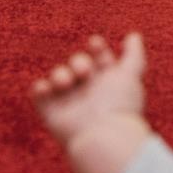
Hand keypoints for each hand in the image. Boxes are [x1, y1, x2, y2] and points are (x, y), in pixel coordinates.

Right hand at [31, 32, 146, 147]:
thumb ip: (133, 55)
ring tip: (66, 82)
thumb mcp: (130, 75)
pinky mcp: (51, 112)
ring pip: (58, 74)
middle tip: (84, 71)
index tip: (96, 43)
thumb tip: (134, 34)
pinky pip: (39, 93)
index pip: (100, 56)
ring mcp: (69, 101)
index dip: (97, 47)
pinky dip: (40, 87)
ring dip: (60, 73)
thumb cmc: (118, 105)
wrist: (101, 137)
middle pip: (78, 62)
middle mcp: (89, 91)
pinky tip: (48, 88)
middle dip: (79, 60)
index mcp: (108, 82)